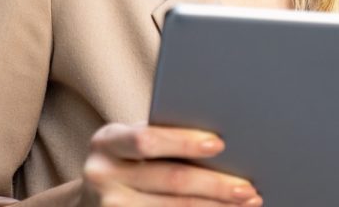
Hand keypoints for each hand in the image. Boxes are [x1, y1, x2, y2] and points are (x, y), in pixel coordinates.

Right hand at [83, 122, 262, 205]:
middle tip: (247, 187)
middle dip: (214, 184)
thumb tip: (220, 142)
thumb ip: (161, 138)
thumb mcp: (131, 143)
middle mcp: (101, 175)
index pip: (147, 139)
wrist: (91, 201)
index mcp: (107, 141)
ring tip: (246, 203)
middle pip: (169, 179)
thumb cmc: (127, 162)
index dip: (184, 142)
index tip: (220, 144)